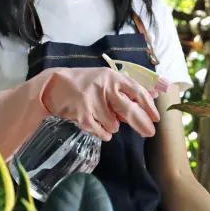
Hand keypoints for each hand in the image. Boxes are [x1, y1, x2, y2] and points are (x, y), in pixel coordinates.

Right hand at [41, 67, 159, 140]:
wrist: (53, 85)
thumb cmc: (85, 83)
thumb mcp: (106, 80)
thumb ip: (125, 91)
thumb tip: (150, 100)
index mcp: (112, 77)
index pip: (136, 92)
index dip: (148, 106)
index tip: (156, 118)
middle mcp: (104, 87)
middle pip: (129, 110)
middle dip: (141, 124)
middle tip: (149, 133)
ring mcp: (93, 101)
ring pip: (114, 125)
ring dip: (112, 126)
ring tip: (101, 117)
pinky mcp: (82, 114)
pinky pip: (101, 132)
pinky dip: (103, 133)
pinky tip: (99, 127)